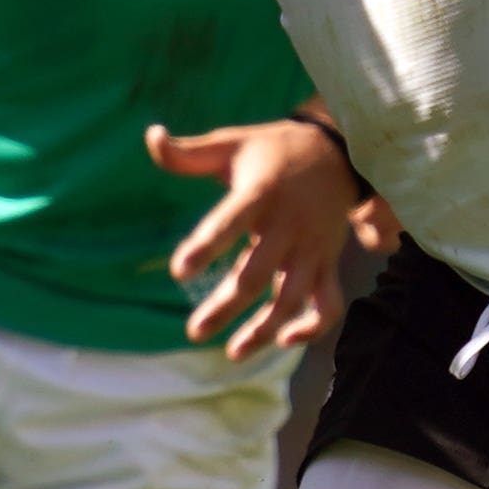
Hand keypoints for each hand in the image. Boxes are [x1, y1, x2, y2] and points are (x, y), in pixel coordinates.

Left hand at [150, 117, 366, 358]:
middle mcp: (288, 225)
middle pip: (256, 274)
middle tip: (194, 331)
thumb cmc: (271, 150)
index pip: (231, 220)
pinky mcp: (327, 262)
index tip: (179, 272)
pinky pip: (328, 302)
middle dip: (226, 307)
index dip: (206, 245)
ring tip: (233, 352)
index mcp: (260, 193)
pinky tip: (285, 341)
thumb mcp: (230, 143)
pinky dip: (313, 326)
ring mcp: (311, 248)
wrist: (338, 152)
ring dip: (264, 329)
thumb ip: (187, 152)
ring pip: (292, 298)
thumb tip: (151, 136)